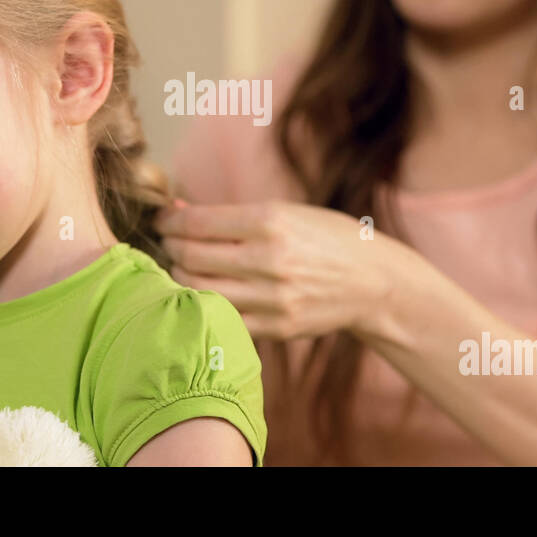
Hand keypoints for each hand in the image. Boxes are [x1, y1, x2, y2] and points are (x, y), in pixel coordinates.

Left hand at [155, 199, 394, 340]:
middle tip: (169, 243)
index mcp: (270, 222)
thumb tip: (178, 209)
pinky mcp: (275, 327)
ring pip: (198, 289)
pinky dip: (204, 304)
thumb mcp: (287, 211)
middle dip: (171, 247)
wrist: (373, 282)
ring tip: (182, 267)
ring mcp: (272, 298)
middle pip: (190, 257)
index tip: (162, 220)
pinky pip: (222, 317)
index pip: (196, 223)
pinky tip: (203, 293)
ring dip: (181, 276)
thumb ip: (232, 214)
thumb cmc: (327, 238)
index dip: (169, 221)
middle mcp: (269, 260)